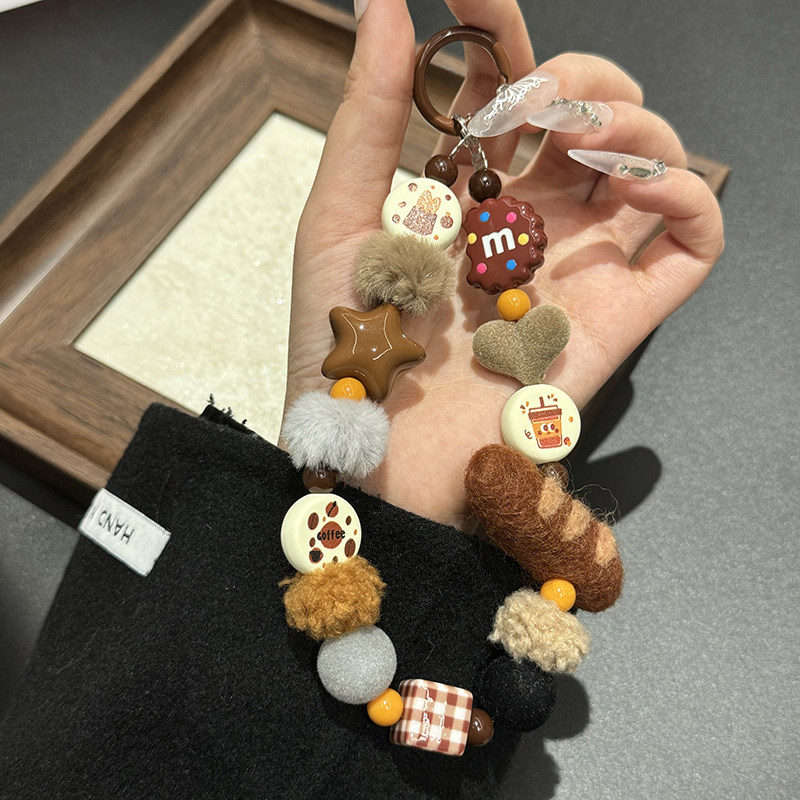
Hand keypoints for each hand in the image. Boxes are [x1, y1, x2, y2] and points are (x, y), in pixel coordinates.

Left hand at [282, 0, 723, 528]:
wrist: (375, 457)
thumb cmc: (347, 349)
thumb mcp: (341, 220)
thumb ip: (370, 114)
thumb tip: (384, 2)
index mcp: (465, 195)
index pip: (503, 89)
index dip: (495, 26)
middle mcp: (529, 221)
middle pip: (591, 113)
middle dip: (574, 77)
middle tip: (524, 103)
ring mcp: (579, 264)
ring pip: (650, 161)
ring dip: (631, 121)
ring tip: (575, 136)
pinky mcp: (620, 314)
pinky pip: (692, 237)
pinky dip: (687, 190)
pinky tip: (633, 182)